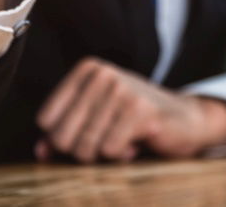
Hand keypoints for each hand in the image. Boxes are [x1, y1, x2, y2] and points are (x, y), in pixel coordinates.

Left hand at [34, 56, 225, 163]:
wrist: (185, 119)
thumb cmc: (134, 119)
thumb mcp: (96, 118)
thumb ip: (64, 131)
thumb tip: (40, 152)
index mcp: (88, 69)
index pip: (46, 120)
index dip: (62, 138)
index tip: (89, 132)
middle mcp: (104, 74)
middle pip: (62, 136)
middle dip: (82, 150)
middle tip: (106, 142)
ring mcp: (123, 90)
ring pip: (84, 147)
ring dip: (103, 155)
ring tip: (122, 140)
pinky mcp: (141, 111)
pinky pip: (109, 150)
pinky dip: (121, 155)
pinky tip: (135, 142)